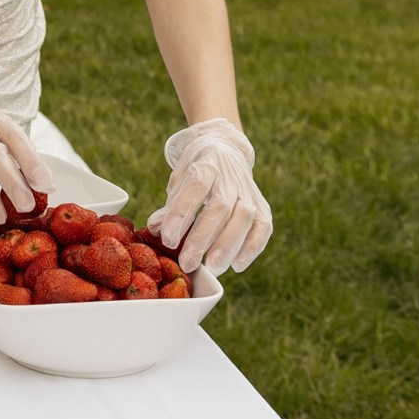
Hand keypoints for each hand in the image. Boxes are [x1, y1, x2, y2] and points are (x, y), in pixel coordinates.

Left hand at [148, 117, 271, 272]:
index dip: (181, 215)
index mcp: (206, 165)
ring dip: (228, 246)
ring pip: (244, 218)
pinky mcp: (262, 205)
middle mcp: (230, 176)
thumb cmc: (196, 172)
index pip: (194, 188)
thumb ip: (170, 206)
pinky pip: (263, 227)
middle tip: (188, 262)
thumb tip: (155, 229)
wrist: (225, 150)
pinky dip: (252, 247)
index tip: (168, 239)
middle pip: (220, 207)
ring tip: (212, 268)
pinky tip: (236, 264)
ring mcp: (249, 190)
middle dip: (203, 238)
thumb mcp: (178, 181)